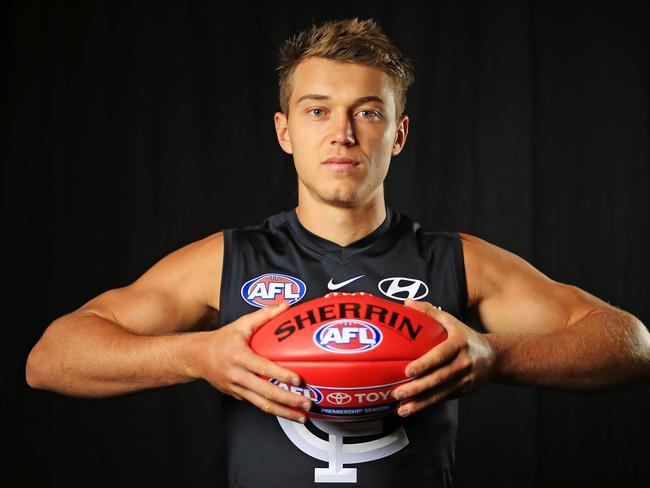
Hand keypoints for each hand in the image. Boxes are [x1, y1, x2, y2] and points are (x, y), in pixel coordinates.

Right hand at [188, 302, 310, 422]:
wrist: (197, 358)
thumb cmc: (222, 340)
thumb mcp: (241, 324)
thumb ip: (264, 315)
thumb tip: (285, 305)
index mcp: (240, 357)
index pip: (263, 368)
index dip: (281, 375)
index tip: (298, 380)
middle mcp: (238, 376)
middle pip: (266, 393)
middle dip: (289, 400)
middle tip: (307, 404)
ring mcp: (237, 389)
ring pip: (262, 405)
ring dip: (284, 412)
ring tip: (302, 417)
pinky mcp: (237, 396)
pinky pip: (257, 404)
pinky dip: (273, 409)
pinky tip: (288, 411)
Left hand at [391, 299, 496, 416]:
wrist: (495, 357)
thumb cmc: (466, 337)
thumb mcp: (452, 321)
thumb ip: (429, 311)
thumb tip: (406, 303)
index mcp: (459, 344)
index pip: (440, 355)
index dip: (425, 364)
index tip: (408, 371)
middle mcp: (463, 363)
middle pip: (438, 378)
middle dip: (417, 387)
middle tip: (398, 392)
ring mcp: (464, 379)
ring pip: (440, 393)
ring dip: (420, 402)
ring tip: (402, 408)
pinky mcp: (463, 391)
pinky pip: (443, 399)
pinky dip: (427, 405)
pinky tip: (412, 409)